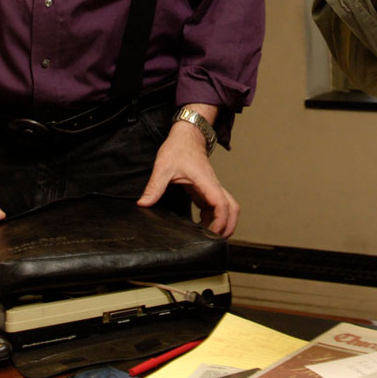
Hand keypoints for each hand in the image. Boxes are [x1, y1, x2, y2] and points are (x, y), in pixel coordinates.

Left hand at [137, 118, 239, 236]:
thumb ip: (154, 187)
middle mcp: (213, 186)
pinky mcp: (207, 190)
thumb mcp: (163, 167)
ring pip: (229, 208)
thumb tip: (143, 204)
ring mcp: (212, 188)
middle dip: (229, 227)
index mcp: (206, 181)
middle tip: (214, 241)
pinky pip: (217, 206)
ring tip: (208, 237)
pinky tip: (201, 225)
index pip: (221, 204)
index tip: (211, 234)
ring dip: (224, 223)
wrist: (187, 135)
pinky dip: (214, 218)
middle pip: (233, 209)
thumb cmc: (178, 148)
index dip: (220, 221)